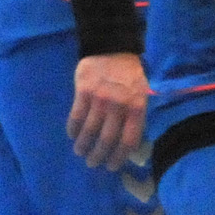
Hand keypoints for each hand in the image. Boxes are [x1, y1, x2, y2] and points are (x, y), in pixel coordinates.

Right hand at [67, 51, 150, 169]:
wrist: (112, 48)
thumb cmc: (129, 75)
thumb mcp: (142, 94)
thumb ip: (135, 115)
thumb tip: (130, 142)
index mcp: (136, 108)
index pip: (128, 140)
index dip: (119, 157)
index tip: (111, 166)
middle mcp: (119, 106)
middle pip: (107, 139)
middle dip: (99, 155)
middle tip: (93, 163)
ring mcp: (100, 99)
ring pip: (90, 130)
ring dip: (84, 145)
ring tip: (81, 152)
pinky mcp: (84, 92)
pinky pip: (77, 116)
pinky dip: (73, 129)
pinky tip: (73, 136)